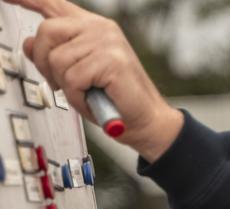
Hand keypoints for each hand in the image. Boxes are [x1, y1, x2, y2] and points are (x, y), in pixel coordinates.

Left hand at [3, 0, 182, 160]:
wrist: (146, 120)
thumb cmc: (116, 101)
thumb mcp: (78, 77)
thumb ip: (55, 57)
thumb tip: (29, 44)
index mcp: (93, 27)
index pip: (52, 3)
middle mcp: (100, 28)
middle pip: (46, 32)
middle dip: (45, 64)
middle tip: (61, 84)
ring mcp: (107, 42)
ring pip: (58, 60)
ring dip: (67, 86)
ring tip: (87, 95)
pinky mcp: (111, 60)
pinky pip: (72, 79)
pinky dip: (78, 97)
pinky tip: (94, 100)